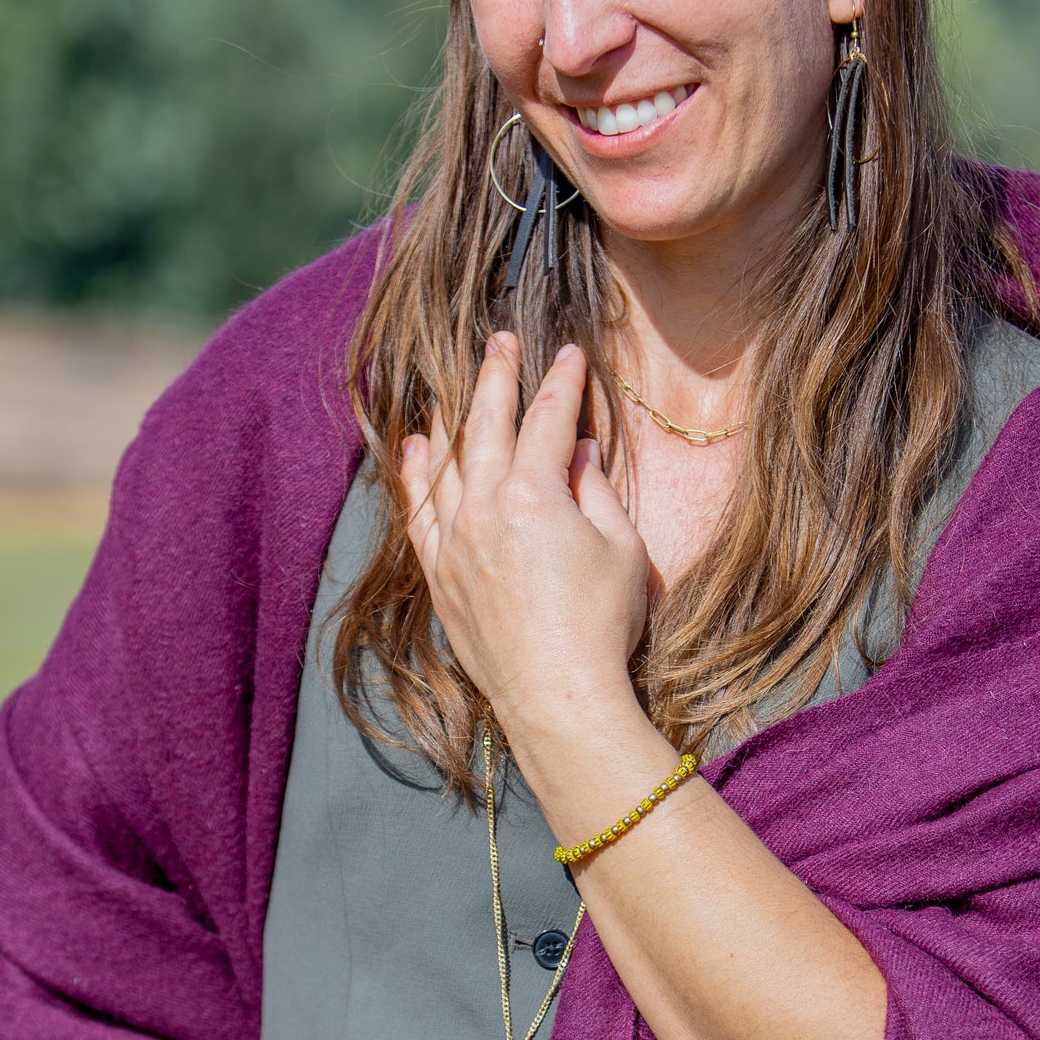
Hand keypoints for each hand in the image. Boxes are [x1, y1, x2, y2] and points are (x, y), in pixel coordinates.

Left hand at [399, 335, 648, 742]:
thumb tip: (579, 452)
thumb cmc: (602, 624)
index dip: (561, 382)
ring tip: (456, 385)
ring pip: (447, 462)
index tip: (568, 354)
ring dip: (454, 417)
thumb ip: (596, 491)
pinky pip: (420, 512)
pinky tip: (417, 449)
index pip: (548, 420)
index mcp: (534, 494)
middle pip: (487, 425)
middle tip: (501, 342)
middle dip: (497, 378)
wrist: (559, 697)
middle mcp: (484, 508)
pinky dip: (417, 474)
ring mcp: (455, 542)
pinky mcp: (441, 575)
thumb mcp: (622, 549)